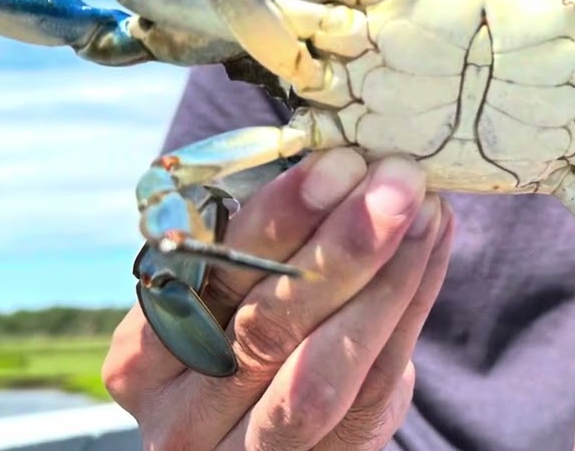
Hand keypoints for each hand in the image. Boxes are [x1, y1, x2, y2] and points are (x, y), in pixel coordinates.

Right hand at [103, 148, 454, 449]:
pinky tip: (433, 241)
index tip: (334, 162)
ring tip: (424, 208)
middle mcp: (184, 417)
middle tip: (391, 178)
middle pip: (265, 327)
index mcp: (142, 358)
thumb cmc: (243, 336)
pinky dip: (411, 301)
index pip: (206, 281)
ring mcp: (252, 448)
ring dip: (384, 277)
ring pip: (322, 370)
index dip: (276, 221)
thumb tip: (336, 153)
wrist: (280, 435)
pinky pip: (377, 379)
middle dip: (339, 244)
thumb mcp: (223, 298)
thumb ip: (257, 245)